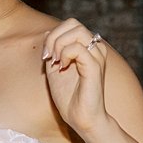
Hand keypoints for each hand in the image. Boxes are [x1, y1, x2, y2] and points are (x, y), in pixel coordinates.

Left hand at [41, 18, 108, 138]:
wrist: (81, 118)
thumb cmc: (69, 97)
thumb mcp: (55, 69)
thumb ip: (53, 51)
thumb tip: (49, 33)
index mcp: (87, 47)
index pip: (70, 24)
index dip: (53, 35)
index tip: (45, 56)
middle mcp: (95, 48)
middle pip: (73, 23)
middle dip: (54, 38)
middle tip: (48, 57)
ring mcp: (96, 56)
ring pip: (77, 31)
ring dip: (59, 44)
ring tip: (55, 62)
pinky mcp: (95, 66)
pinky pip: (78, 48)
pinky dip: (65, 54)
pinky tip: (61, 67)